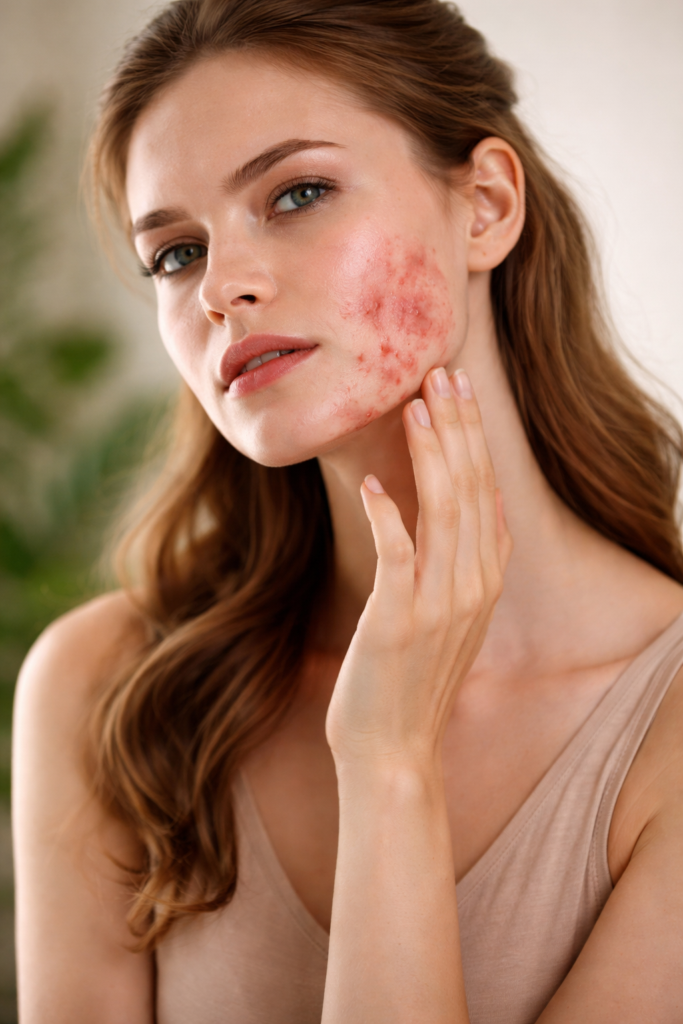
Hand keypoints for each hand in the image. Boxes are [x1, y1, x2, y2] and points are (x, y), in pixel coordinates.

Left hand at [325, 367, 511, 771]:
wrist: (394, 750)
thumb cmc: (412, 679)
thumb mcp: (454, 615)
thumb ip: (468, 563)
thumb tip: (477, 512)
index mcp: (486, 578)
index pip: (488, 491)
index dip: (473, 437)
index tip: (456, 390)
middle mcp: (474, 586)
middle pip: (471, 489)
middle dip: (457, 428)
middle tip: (439, 374)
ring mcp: (440, 604)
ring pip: (445, 511)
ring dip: (431, 454)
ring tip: (414, 407)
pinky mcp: (399, 620)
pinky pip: (399, 555)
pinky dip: (388, 514)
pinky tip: (375, 481)